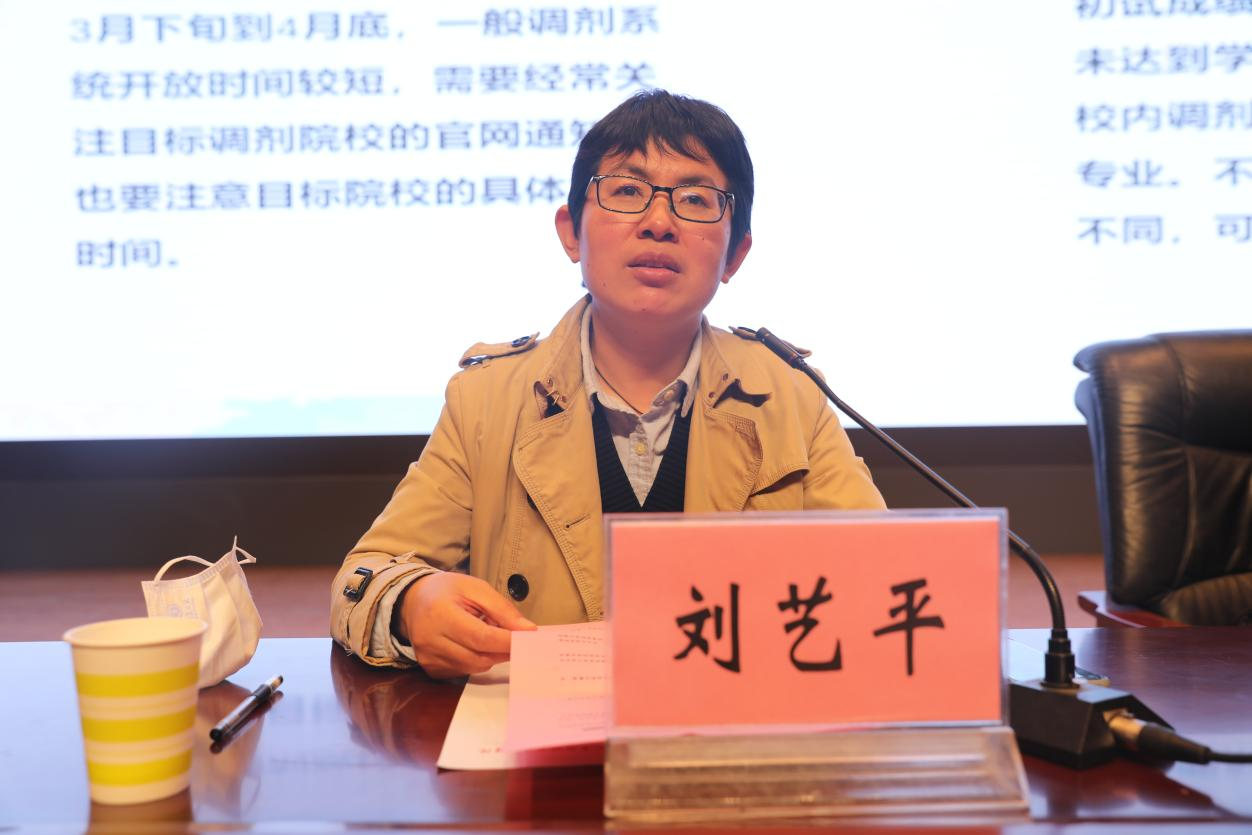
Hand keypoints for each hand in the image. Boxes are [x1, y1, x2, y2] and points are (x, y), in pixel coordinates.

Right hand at [396, 572, 536, 677]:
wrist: (413, 601)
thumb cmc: (447, 591)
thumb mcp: (476, 588)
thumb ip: (502, 609)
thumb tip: (527, 630)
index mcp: (440, 614)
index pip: (480, 636)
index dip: (507, 641)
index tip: (529, 638)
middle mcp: (430, 640)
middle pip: (478, 656)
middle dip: (503, 650)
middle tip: (517, 638)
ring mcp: (428, 658)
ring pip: (474, 667)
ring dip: (490, 655)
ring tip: (490, 635)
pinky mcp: (431, 669)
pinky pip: (464, 671)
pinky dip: (476, 660)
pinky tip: (473, 644)